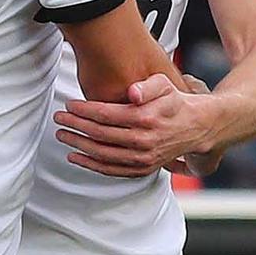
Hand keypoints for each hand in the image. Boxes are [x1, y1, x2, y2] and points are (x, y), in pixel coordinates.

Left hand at [55, 72, 219, 178]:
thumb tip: (132, 92)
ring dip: (78, 145)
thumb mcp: (164, 84)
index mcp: (146, 118)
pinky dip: (90, 164)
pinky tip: (76, 156)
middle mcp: (143, 141)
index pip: (105, 115)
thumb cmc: (174, 102)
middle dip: (75, 126)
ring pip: (101, 154)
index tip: (69, 105)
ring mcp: (142, 158)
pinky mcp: (142, 169)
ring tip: (62, 135)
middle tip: (59, 118)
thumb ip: (147, 86)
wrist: (196, 127)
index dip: (83, 110)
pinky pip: (111, 170)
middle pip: (99, 134)